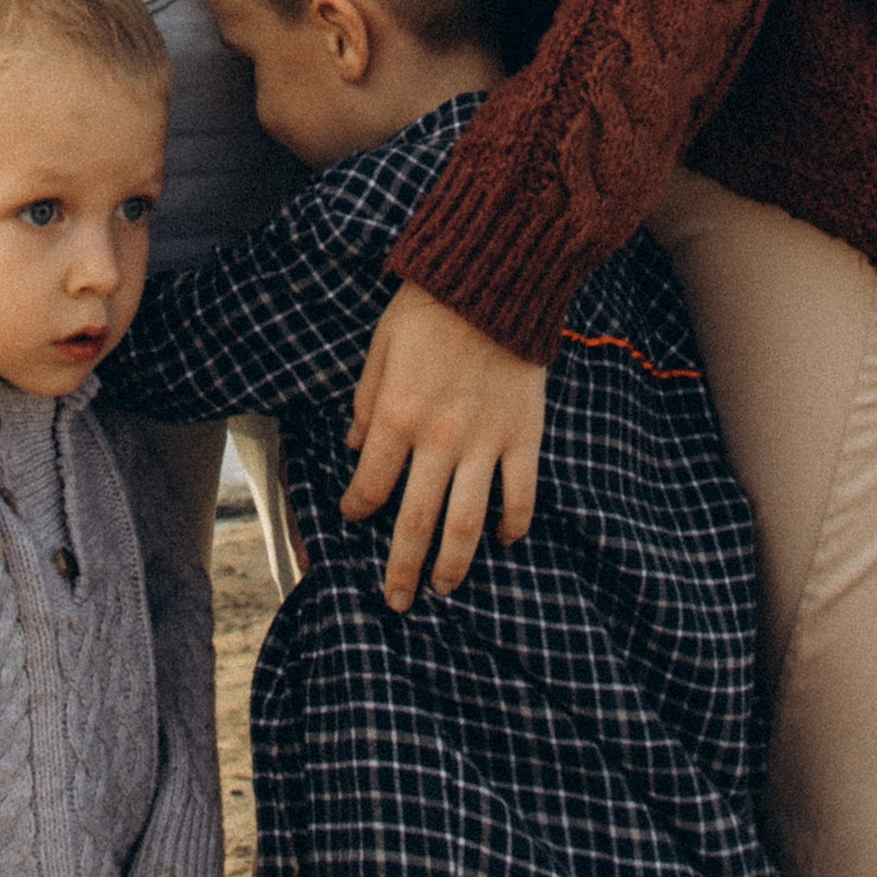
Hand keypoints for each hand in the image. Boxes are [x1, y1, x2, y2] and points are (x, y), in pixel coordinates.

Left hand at [341, 281, 545, 612]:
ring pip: (467, 523)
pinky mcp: (523, 436)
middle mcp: (438, 440)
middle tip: (397, 600)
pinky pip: (521, 494)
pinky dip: (514, 523)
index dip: (358, 508)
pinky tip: (506, 540)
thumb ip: (366, 400)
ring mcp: (485, 442)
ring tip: (445, 589)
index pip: (370, 484)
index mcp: (397, 416)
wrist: (495, 276)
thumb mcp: (381, 346)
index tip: (354, 518)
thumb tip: (355, 445)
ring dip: (454, 564)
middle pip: (416, 522)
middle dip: (403, 567)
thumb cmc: (431, 306)